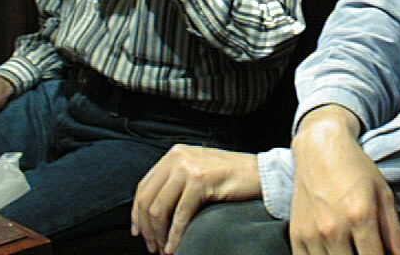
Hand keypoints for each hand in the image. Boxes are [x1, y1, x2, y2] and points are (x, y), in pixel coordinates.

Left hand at [131, 145, 260, 254]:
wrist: (263, 173)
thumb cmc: (232, 176)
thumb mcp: (198, 170)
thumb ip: (177, 181)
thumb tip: (152, 211)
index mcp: (175, 153)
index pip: (144, 186)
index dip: (137, 213)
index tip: (138, 232)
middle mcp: (178, 157)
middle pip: (148, 199)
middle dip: (147, 228)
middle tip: (152, 246)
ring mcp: (189, 168)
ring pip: (160, 209)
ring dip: (159, 234)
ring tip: (163, 249)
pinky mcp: (200, 181)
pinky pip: (180, 215)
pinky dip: (175, 235)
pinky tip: (174, 247)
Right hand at [289, 106, 399, 254]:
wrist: (319, 148)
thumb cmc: (355, 168)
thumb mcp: (383, 193)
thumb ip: (394, 232)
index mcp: (360, 216)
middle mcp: (333, 228)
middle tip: (366, 250)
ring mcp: (312, 233)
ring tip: (350, 249)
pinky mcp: (296, 234)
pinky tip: (332, 252)